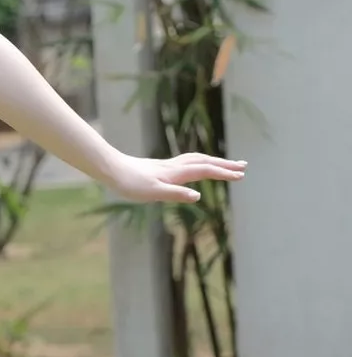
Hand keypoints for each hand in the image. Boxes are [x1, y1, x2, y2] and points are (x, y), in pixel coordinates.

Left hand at [106, 150, 247, 203]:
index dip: (223, 173)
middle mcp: (174, 167)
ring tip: (226, 164)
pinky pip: (187, 162)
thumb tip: (198, 196)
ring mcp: (168, 166)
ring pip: (197, 159)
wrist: (111, 169)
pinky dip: (200, 162)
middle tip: (243, 167)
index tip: (240, 176)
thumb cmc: (130, 184)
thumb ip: (175, 194)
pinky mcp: (161, 167)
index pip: (205, 171)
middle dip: (225, 164)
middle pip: (205, 162)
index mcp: (176, 173)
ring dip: (214, 161)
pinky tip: (196, 167)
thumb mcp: (152, 193)